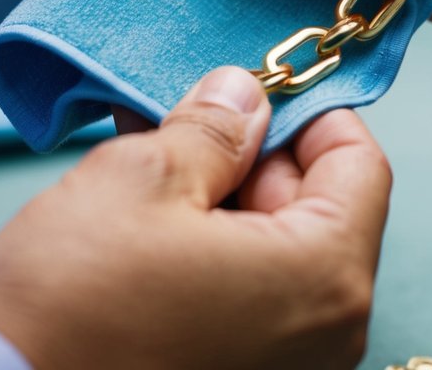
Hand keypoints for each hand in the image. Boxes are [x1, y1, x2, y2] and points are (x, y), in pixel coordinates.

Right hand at [0, 66, 391, 368]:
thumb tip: (245, 96)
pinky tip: (149, 214)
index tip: (252, 90)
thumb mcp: (142, 178)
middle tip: (182, 118)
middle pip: (319, 208)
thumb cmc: (72, 304)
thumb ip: (214, 127)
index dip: (307, 111)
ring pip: (275, 251)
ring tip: (151, 156)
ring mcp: (285, 368)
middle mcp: (326, 336)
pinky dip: (209, 248)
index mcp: (323, 277)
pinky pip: (247, 297)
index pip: (359, 163)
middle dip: (252, 153)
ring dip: (221, 197)